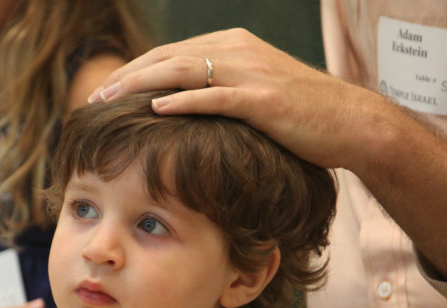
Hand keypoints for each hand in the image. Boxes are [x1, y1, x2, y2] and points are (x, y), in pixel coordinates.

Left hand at [88, 28, 382, 171]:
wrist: (351, 122)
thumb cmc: (300, 113)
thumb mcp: (254, 90)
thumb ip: (219, 88)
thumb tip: (180, 104)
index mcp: (232, 45)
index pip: (170, 53)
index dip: (134, 70)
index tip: (106, 90)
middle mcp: (237, 51)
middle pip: (168, 58)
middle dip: (126, 77)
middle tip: (95, 98)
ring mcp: (251, 73)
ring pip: (183, 72)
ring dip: (141, 84)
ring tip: (110, 101)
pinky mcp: (264, 100)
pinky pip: (216, 97)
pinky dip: (184, 101)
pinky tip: (156, 109)